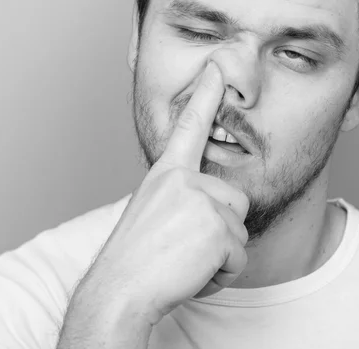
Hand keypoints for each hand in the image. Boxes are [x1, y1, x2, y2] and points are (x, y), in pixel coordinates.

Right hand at [85, 60, 249, 326]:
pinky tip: (192, 272)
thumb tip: (205, 202)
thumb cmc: (134, 257)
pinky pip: (239, 256)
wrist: (120, 290)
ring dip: (219, 254)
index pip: (189, 126)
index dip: (205, 95)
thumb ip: (179, 197)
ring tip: (185, 259)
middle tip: (184, 245)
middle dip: (220, 229)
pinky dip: (221, 273)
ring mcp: (201, 200)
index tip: (216, 68)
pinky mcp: (216, 227)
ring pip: (238, 231)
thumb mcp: (152, 212)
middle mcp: (184, 180)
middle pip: (234, 200)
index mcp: (167, 174)